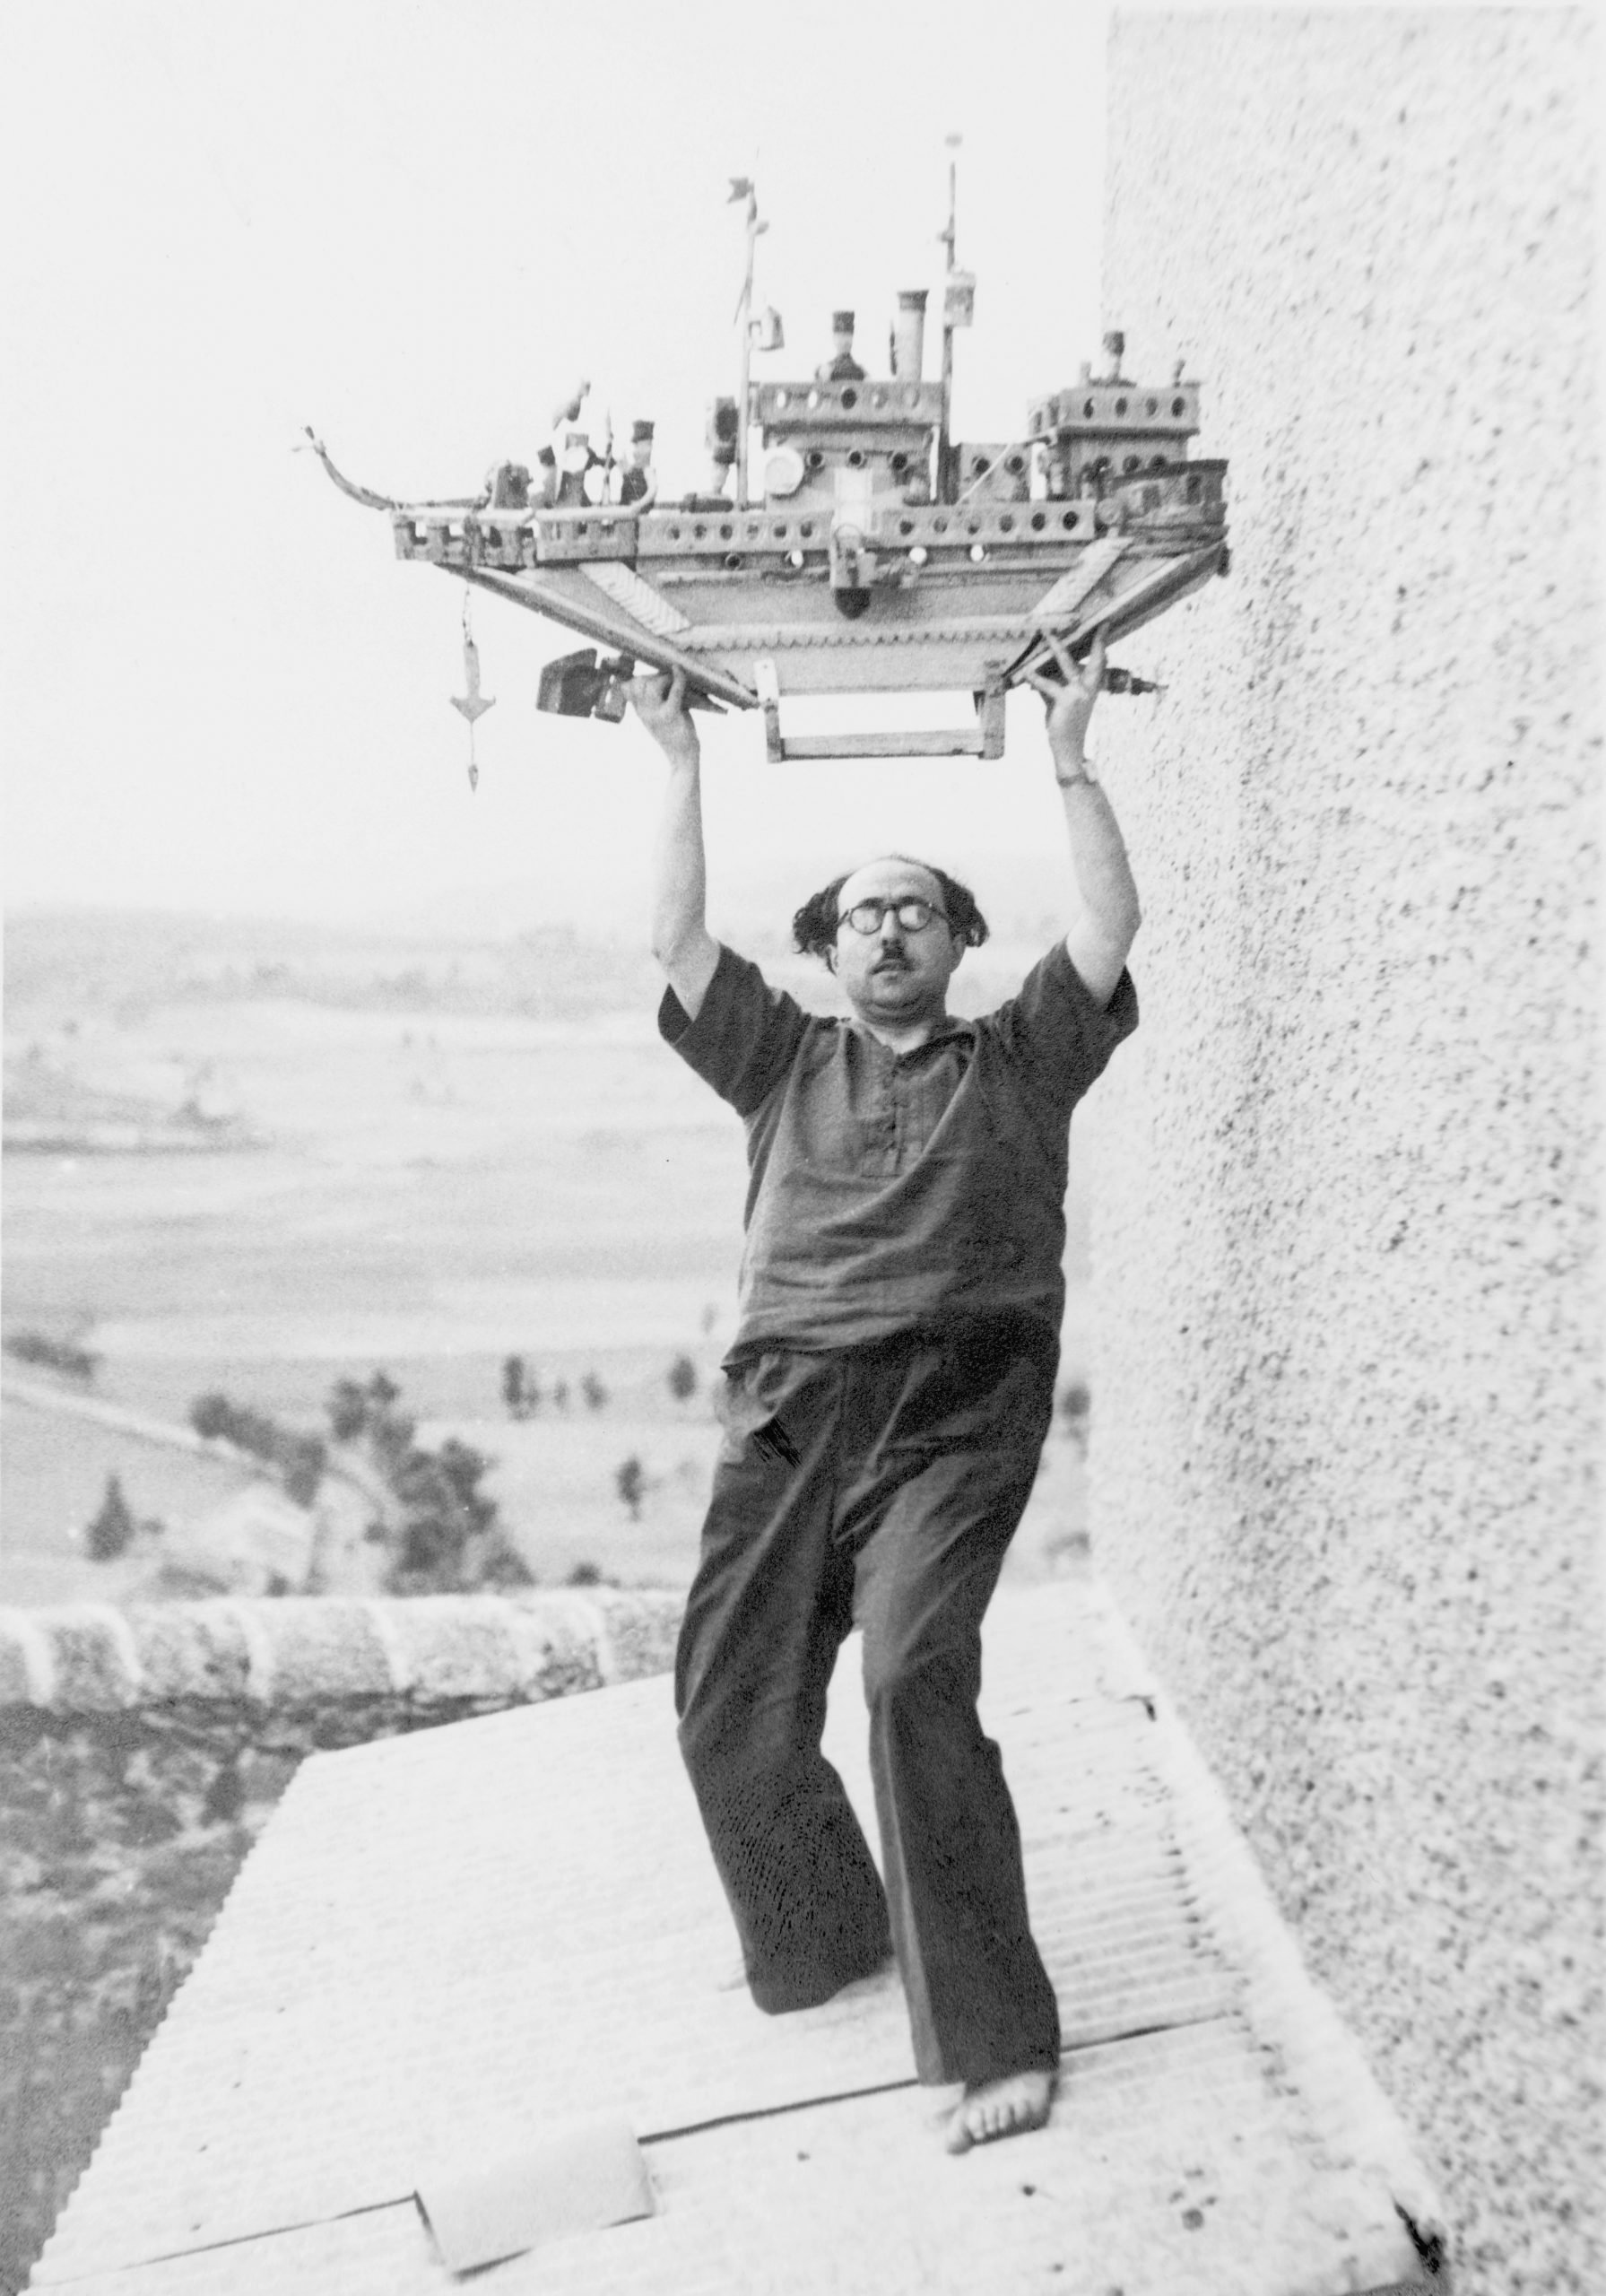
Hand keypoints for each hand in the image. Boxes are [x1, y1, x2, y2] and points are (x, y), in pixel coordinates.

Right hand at [628, 668, 698, 761]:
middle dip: (653, 675)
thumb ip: (653, 701)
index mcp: (640, 712)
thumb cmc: (674, 733)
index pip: (628, 688)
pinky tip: (678, 670)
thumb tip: (659, 675)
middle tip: (666, 680)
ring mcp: (657, 714)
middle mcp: (644, 712)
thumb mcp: (657, 717)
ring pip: (652, 685)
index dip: (639, 678)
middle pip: (640, 683)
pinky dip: (678, 677)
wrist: (682, 756)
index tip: (651, 678)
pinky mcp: (671, 714)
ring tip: (673, 680)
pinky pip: (674, 690)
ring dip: (664, 677)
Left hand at [1025, 629, 1104, 778]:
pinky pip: (1048, 685)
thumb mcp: (1060, 701)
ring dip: (1057, 647)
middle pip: (1095, 658)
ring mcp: (1079, 693)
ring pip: (1067, 664)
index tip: (1105, 624)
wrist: (1069, 747)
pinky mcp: (1066, 700)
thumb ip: (1051, 685)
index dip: (1102, 642)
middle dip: (1096, 639)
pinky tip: (1027, 672)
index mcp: (1092, 686)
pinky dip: (1036, 678)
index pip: (1100, 660)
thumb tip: (1036, 672)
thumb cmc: (1065, 723)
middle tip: (1096, 621)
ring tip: (1048, 634)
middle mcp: (1089, 687)